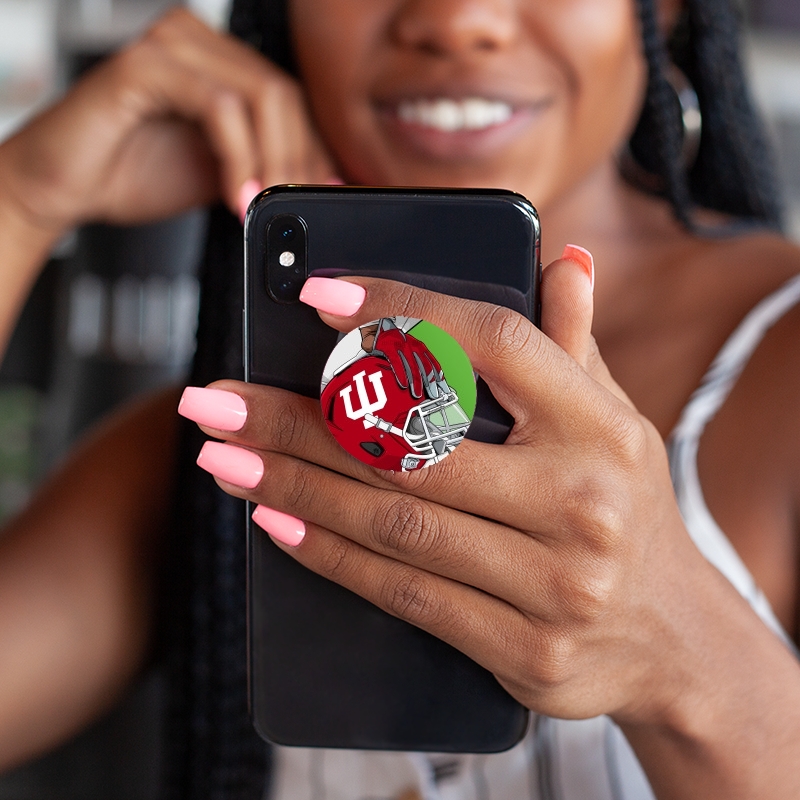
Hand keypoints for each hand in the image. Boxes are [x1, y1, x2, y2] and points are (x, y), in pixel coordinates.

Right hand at [0, 8, 335, 233]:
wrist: (64, 186)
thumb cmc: (131, 173)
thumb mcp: (220, 174)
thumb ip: (263, 167)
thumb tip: (316, 182)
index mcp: (218, 62)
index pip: (289, 98)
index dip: (313, 150)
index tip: (321, 195)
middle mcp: (197, 42)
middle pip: (283, 94)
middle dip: (298, 161)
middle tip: (293, 207)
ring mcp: (170, 46)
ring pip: (260, 96)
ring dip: (272, 161)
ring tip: (263, 206)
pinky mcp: (145, 64)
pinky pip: (219, 106)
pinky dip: (238, 157)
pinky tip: (236, 195)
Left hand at [186, 257, 715, 728]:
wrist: (672, 637)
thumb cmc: (623, 506)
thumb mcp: (614, 419)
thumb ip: (572, 344)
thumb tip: (559, 259)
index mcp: (602, 426)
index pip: (491, 344)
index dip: (401, 314)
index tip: (317, 296)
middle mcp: (582, 500)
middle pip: (413, 445)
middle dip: (298, 418)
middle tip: (215, 396)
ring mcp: (556, 583)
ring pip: (395, 523)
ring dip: (293, 484)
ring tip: (222, 454)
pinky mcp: (525, 650)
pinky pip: (406, 595)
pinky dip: (331, 555)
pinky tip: (274, 520)